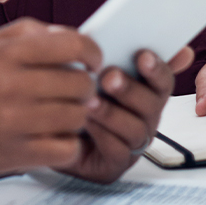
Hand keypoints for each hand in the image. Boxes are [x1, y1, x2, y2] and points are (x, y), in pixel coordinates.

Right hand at [0, 19, 101, 182]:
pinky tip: (54, 135)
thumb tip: (70, 34)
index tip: (93, 60)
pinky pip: (68, 148)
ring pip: (78, 116)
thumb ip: (26, 33)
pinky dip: (68, 143)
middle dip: (85, 86)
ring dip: (77, 115)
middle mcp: (11, 86)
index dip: (92, 52)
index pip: (71, 45)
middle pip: (80, 83)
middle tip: (76, 89)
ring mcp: (16, 122)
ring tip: (62, 112)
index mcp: (5, 55)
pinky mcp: (18, 154)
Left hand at [52, 46, 194, 184]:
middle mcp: (143, 117)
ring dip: (113, 112)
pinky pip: (117, 151)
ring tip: (90, 100)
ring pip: (136, 129)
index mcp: (142, 90)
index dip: (157, 68)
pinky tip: (84, 121)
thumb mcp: (87, 65)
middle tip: (109, 77)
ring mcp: (131, 142)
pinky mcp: (114, 164)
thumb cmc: (71, 92)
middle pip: (152, 104)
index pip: (162, 80)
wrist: (43, 128)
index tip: (142, 56)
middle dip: (131, 89)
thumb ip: (112, 48)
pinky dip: (102, 134)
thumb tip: (157, 39)